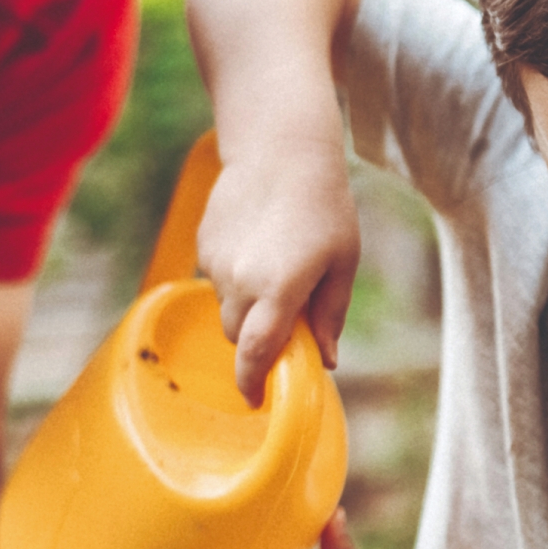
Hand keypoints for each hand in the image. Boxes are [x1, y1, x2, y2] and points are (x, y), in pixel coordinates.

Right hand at [195, 138, 358, 406]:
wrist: (280, 147)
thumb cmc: (324, 204)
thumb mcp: (343, 262)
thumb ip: (331, 316)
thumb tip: (328, 362)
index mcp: (280, 289)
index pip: (256, 353)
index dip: (253, 383)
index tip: (257, 401)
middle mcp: (241, 281)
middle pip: (239, 337)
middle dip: (258, 341)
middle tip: (286, 322)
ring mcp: (216, 263)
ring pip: (227, 308)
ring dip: (249, 306)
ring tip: (277, 266)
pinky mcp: (204, 246)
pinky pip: (217, 279)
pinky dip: (236, 278)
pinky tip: (259, 244)